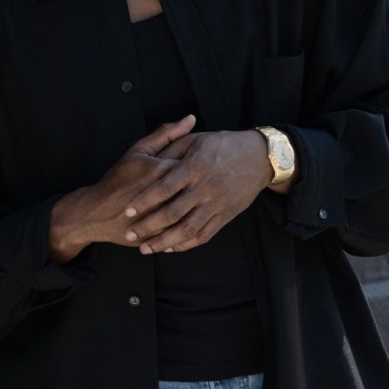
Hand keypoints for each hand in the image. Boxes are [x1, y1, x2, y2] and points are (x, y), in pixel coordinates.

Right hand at [47, 114, 197, 260]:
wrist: (97, 213)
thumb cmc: (118, 179)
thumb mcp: (139, 151)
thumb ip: (167, 134)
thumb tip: (191, 118)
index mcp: (162, 170)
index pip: (197, 164)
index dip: (204, 164)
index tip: (204, 164)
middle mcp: (165, 194)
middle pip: (200, 188)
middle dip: (205, 186)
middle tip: (204, 183)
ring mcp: (163, 217)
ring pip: (195, 212)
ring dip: (200, 206)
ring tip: (198, 200)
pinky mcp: (160, 235)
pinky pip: (184, 231)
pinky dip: (190, 225)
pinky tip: (191, 217)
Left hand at [122, 129, 271, 252]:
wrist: (261, 157)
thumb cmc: (224, 145)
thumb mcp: (197, 139)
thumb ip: (171, 148)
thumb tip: (150, 160)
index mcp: (196, 166)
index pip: (164, 188)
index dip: (145, 201)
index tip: (128, 211)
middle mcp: (206, 187)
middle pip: (173, 213)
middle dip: (149, 227)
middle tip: (130, 235)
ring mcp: (217, 204)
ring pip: (187, 229)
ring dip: (164, 242)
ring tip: (146, 249)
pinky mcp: (226, 215)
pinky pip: (204, 235)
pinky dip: (185, 244)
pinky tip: (170, 248)